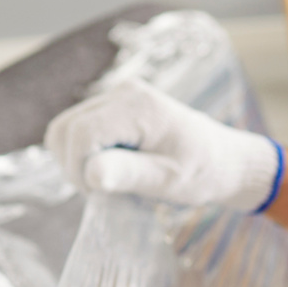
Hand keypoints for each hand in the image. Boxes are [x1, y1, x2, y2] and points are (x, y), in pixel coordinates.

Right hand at [44, 78, 284, 211]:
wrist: (223, 160)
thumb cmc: (202, 172)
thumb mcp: (169, 180)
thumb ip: (130, 174)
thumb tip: (91, 173)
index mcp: (138, 106)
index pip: (79, 133)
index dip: (78, 168)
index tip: (100, 193)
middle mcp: (123, 92)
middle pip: (65, 128)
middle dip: (74, 165)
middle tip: (103, 191)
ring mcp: (116, 97)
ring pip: (66, 129)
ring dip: (77, 161)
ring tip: (110, 181)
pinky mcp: (113, 108)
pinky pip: (79, 130)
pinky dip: (84, 154)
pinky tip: (110, 168)